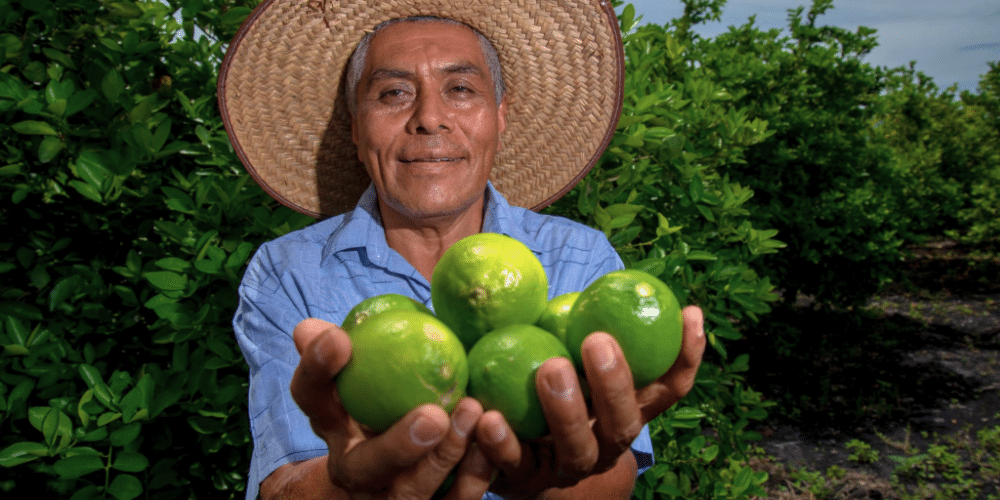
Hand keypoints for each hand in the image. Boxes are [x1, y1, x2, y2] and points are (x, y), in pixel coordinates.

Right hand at [285, 318, 493, 499]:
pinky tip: (492, 442)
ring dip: (445, 459)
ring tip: (473, 415)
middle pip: (363, 468)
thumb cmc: (385, 405)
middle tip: (433, 416)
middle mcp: (355, 471)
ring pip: (411, 494)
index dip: (316, 369)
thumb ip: (352, 348)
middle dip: (397, 446)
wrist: (389, 477)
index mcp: (333, 425)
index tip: (339, 339)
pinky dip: (474, 476)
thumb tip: (312, 327)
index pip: (310, 397)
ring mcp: (389, 499)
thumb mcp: (365, 375)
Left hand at [473, 306, 705, 498]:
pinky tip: (487, 416)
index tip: (689, 312)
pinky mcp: (525, 482)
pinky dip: (503, 443)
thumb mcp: (572, 356)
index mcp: (626, 413)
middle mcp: (606, 444)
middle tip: (597, 340)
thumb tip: (593, 275)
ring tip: (549, 369)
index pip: (669, 388)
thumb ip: (579, 325)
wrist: (520, 463)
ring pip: (577, 448)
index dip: (687, 355)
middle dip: (616, 382)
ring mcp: (569, 468)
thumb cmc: (550, 390)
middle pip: (624, 422)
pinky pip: (516, 464)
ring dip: (565, 410)